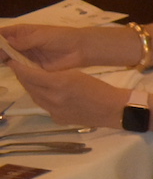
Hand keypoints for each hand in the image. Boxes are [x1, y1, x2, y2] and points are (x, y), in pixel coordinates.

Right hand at [0, 24, 100, 70]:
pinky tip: (11, 71)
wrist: (80, 49)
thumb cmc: (62, 37)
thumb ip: (25, 41)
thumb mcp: (41, 36)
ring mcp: (27, 56)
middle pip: (4, 47)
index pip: (3, 34)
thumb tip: (8, 43)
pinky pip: (21, 69)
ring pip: (10, 58)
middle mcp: (22, 44)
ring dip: (4, 61)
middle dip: (0, 51)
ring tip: (2, 63)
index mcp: (23, 32)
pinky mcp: (34, 67)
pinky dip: (15, 70)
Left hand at [5, 51, 126, 127]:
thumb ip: (55, 75)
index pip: (30, 74)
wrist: (114, 110)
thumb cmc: (100, 89)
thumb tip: (37, 72)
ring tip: (31, 78)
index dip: (19, 67)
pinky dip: (42, 98)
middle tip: (20, 66)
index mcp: (59, 83)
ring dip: (31, 87)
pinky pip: (44, 106)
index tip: (13, 60)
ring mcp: (54, 110)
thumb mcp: (77, 75)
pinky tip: (47, 93)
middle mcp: (52, 98)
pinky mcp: (57, 118)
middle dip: (23, 76)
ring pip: (34, 96)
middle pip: (29, 86)